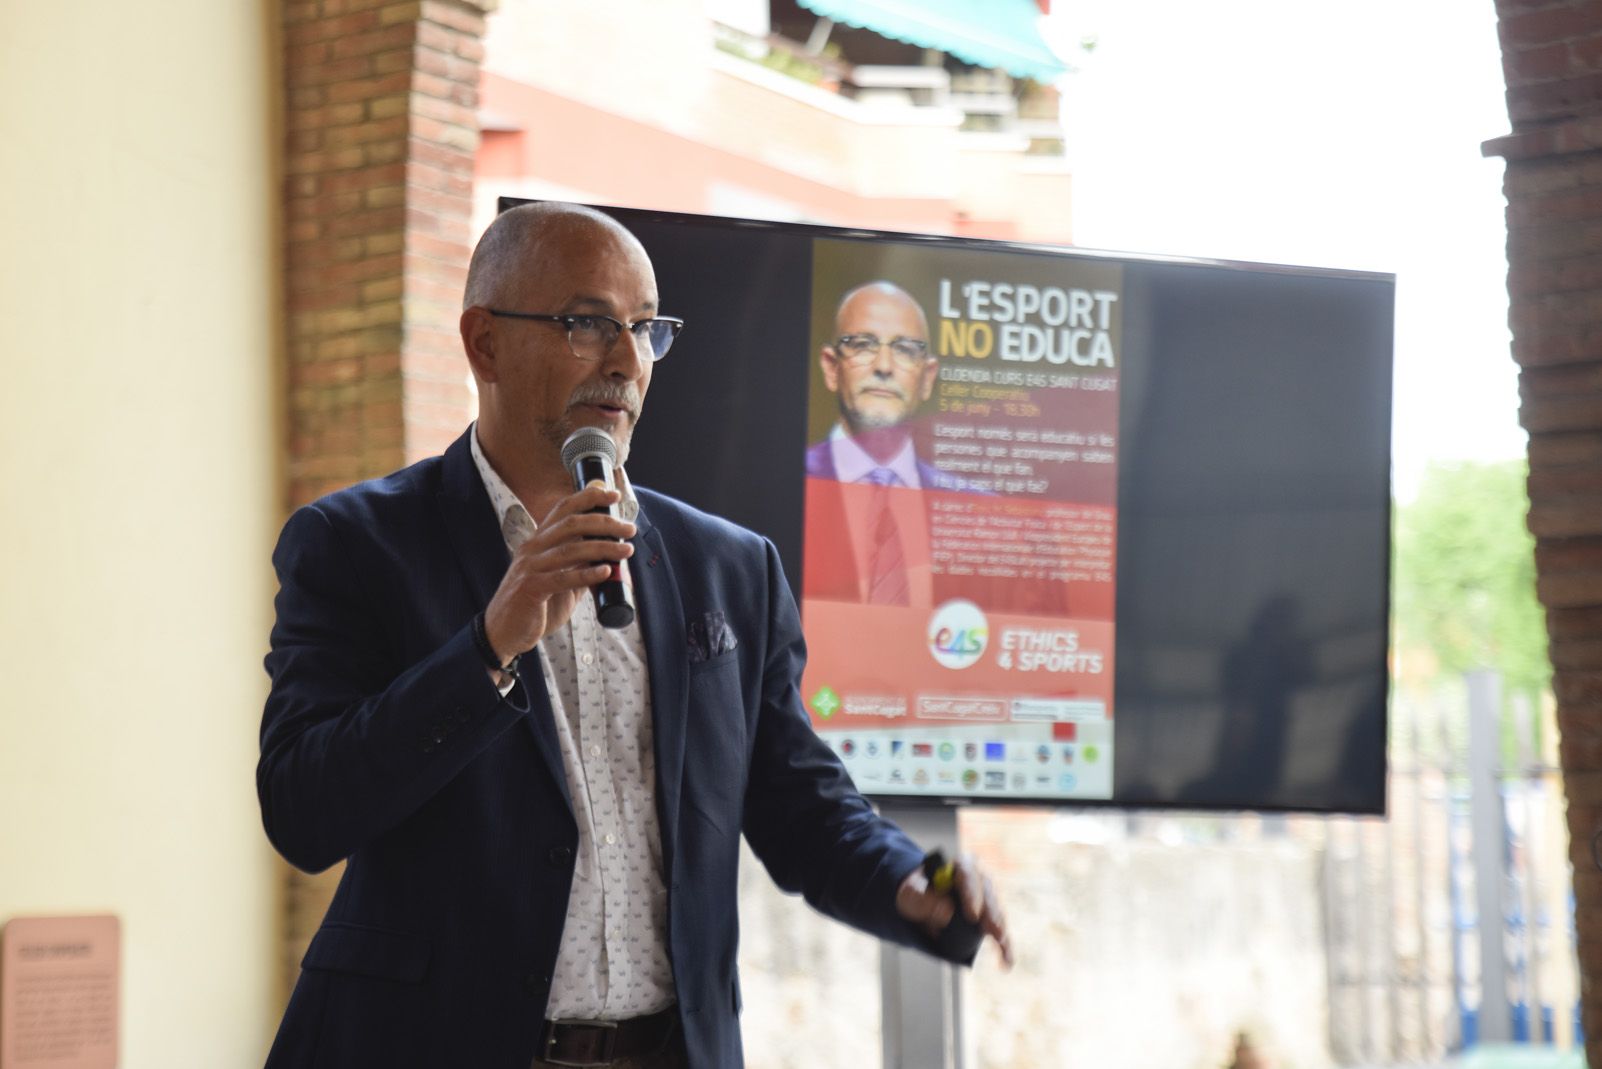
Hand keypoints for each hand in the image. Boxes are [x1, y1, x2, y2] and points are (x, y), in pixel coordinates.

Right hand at [482, 483, 634, 660]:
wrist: (502, 633)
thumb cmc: (532, 607)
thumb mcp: (559, 583)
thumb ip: (579, 570)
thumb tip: (609, 563)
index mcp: (538, 542)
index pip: (562, 509)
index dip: (588, 498)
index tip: (612, 495)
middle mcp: (532, 549)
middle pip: (571, 524)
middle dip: (604, 523)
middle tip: (629, 529)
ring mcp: (529, 568)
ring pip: (571, 550)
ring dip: (603, 548)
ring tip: (626, 550)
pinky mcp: (530, 589)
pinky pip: (562, 578)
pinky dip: (587, 574)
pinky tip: (606, 571)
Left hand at [895, 852, 1012, 968]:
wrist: (923, 898)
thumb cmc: (918, 891)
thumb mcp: (912, 893)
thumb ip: (924, 898)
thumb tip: (946, 911)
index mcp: (961, 865)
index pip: (968, 874)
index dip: (972, 894)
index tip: (972, 915)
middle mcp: (979, 878)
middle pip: (988, 893)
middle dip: (991, 914)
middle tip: (992, 931)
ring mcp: (987, 897)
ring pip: (996, 912)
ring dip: (999, 929)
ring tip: (999, 943)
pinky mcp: (990, 917)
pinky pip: (1000, 931)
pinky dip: (1004, 946)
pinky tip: (1006, 961)